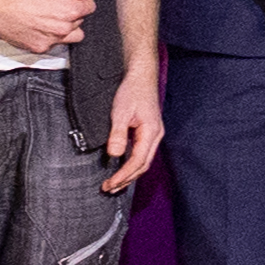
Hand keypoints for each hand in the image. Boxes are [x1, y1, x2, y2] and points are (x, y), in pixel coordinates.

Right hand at [0, 0, 103, 57]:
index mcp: (70, 12)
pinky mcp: (39, 48)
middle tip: (59, 6)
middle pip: (80, 22)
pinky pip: (53, 45)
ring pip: (70, 37)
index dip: (84, 1)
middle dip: (73, 14)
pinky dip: (49, 37)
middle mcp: (63, 29)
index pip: (90, 8)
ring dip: (65, 28)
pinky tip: (39, 27)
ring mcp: (52, 40)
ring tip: (51, 18)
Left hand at [102, 67, 164, 192]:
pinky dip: (132, 164)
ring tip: (114, 183)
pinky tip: (122, 167)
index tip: (110, 184)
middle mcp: (155, 136)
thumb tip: (115, 155)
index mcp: (151, 132)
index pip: (138, 161)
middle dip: (126, 179)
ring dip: (129, 174)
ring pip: (143, 161)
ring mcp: (153, 135)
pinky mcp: (148, 132)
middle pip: (143, 165)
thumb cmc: (132, 91)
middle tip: (109, 188)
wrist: (141, 76)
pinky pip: (141, 153)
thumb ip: (118, 134)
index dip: (123, 175)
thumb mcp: (121, 112)